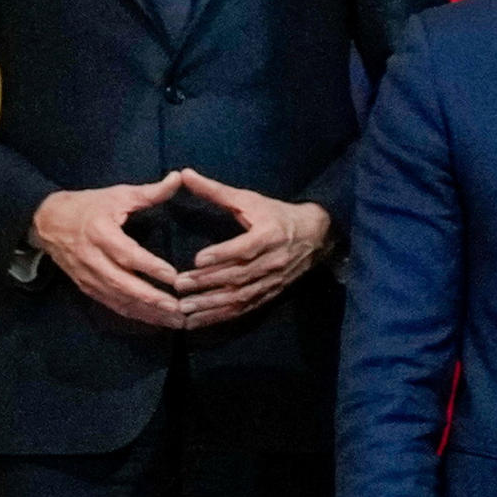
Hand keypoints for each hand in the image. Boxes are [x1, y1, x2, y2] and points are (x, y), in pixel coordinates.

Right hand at [26, 177, 205, 327]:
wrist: (45, 221)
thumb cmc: (87, 206)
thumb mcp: (116, 195)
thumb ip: (149, 192)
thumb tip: (178, 177)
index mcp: (100, 232)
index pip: (126, 253)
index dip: (150, 266)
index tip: (174, 276)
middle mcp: (91, 258)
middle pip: (122, 283)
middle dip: (151, 298)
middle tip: (180, 309)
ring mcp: (86, 275)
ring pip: (117, 299)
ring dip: (147, 312)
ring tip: (176, 321)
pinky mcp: (85, 286)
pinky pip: (110, 304)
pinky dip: (133, 314)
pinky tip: (156, 321)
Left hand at [163, 174, 331, 321]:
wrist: (317, 235)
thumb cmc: (277, 214)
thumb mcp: (249, 199)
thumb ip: (216, 191)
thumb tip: (185, 175)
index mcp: (270, 235)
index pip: (245, 248)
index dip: (223, 255)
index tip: (197, 259)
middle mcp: (273, 260)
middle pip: (239, 275)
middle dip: (208, 282)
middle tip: (179, 285)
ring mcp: (273, 280)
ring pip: (240, 296)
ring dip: (212, 304)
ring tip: (185, 308)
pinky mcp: (271, 293)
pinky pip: (245, 308)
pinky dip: (222, 316)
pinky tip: (199, 321)